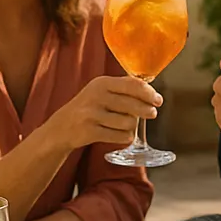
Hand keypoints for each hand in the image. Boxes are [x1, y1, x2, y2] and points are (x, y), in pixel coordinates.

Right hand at [44, 76, 160, 151]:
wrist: (62, 126)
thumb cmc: (89, 107)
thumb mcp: (102, 91)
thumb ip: (124, 88)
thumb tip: (152, 92)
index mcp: (102, 83)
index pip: (133, 85)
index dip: (149, 93)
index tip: (159, 100)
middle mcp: (96, 96)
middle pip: (133, 104)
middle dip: (146, 110)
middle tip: (152, 113)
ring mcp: (91, 114)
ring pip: (128, 122)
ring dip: (132, 126)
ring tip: (128, 125)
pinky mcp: (89, 131)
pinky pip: (119, 136)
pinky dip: (125, 137)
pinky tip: (123, 135)